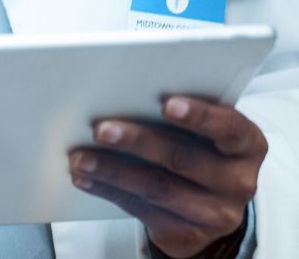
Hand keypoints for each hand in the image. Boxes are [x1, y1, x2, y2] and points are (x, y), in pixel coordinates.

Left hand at [68, 95, 264, 256]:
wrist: (210, 206)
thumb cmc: (200, 150)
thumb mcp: (203, 132)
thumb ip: (177, 114)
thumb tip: (120, 93)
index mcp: (246, 146)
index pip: (229, 128)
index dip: (200, 116)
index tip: (167, 104)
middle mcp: (238, 181)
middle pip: (184, 159)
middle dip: (139, 142)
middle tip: (101, 129)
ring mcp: (215, 213)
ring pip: (158, 188)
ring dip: (113, 171)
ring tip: (81, 158)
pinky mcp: (188, 234)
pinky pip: (143, 210)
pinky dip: (109, 191)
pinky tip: (86, 178)